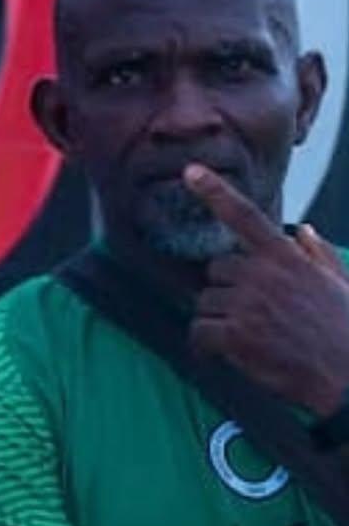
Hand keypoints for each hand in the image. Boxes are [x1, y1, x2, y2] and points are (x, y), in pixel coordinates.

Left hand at [184, 163, 348, 415]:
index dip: (215, 192)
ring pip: (205, 301)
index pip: (245, 217)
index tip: (191, 171)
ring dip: (217, 318)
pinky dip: (205, 345)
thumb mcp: (340, 284)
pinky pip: (199, 331)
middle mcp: (263, 275)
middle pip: (216, 270)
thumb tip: (303, 230)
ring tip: (248, 337)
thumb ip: (316, 254)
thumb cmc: (345, 331)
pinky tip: (223, 354)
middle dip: (226, 289)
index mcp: (286, 258)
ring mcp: (247, 304)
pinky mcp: (236, 335)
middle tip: (251, 314)